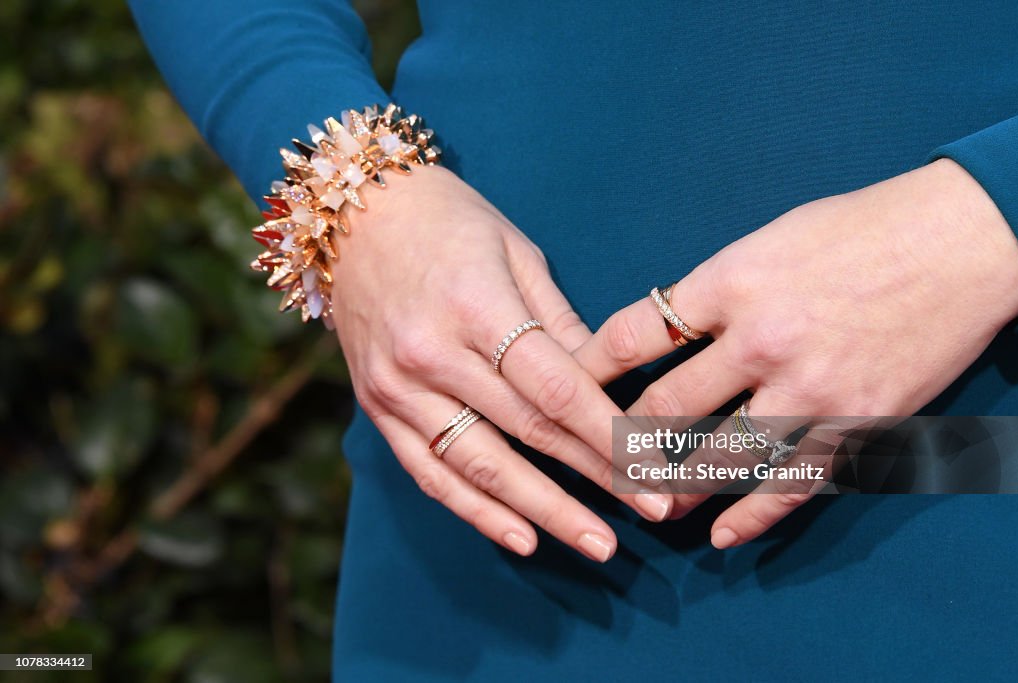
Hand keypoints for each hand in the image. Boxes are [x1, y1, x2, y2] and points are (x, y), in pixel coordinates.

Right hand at [330, 166, 672, 561]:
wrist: (350, 211)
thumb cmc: (446, 219)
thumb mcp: (515, 250)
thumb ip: (558, 322)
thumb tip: (605, 383)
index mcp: (475, 305)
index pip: (555, 388)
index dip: (608, 434)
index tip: (655, 467)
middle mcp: (433, 354)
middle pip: (529, 432)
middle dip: (596, 477)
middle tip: (653, 511)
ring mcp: (398, 387)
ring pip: (481, 466)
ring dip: (545, 511)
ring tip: (597, 544)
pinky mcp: (377, 407)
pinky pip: (430, 472)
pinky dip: (475, 511)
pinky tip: (521, 538)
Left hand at [575, 159, 1017, 547]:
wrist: (961, 240)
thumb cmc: (858, 229)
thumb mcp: (766, 241)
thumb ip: (712, 291)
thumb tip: (664, 335)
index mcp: (730, 283)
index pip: (632, 336)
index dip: (587, 370)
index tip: (563, 390)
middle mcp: (762, 341)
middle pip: (664, 410)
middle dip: (621, 442)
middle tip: (593, 462)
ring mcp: (811, 389)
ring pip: (719, 460)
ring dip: (673, 488)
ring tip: (645, 505)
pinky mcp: (857, 423)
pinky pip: (792, 484)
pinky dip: (752, 516)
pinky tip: (721, 534)